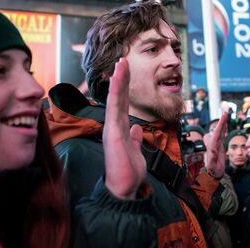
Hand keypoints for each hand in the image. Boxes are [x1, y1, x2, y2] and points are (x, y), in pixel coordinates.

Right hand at [103, 58, 146, 199]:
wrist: (124, 189)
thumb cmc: (129, 172)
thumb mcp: (136, 151)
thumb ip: (136, 139)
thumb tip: (137, 128)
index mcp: (120, 129)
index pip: (123, 104)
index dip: (125, 88)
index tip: (126, 72)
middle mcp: (114, 126)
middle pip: (119, 98)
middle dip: (121, 78)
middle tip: (123, 60)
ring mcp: (112, 128)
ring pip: (115, 100)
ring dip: (118, 81)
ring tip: (120, 63)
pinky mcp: (113, 133)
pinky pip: (114, 109)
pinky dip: (116, 93)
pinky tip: (117, 80)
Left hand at [203, 111, 227, 178]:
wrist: (213, 174)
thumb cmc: (213, 170)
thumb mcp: (213, 166)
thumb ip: (213, 158)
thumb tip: (213, 149)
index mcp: (212, 146)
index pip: (216, 133)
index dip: (220, 125)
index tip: (223, 117)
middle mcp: (213, 144)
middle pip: (218, 130)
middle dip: (222, 121)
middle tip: (225, 112)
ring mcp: (216, 144)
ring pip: (220, 132)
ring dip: (222, 124)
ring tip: (225, 116)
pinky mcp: (219, 146)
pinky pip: (222, 136)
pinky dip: (224, 130)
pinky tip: (225, 126)